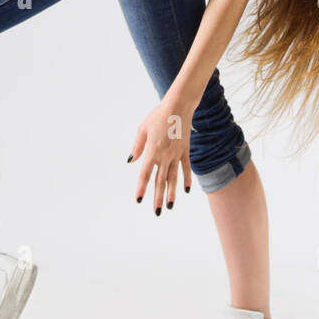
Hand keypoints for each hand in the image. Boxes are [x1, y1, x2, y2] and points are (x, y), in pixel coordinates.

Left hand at [129, 96, 194, 212]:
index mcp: (152, 150)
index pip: (145, 173)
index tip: (138, 200)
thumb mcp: (142, 128)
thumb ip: (137, 147)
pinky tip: (186, 191)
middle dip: (158, 197)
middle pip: (160, 180)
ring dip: (172, 193)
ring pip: (173, 177)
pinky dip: (187, 179)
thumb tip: (131, 161)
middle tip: (157, 212)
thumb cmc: (158, 115)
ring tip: (170, 207)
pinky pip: (186, 168)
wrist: (179, 105)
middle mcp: (165, 155)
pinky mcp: (185, 151)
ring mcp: (177, 154)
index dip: (141, 187)